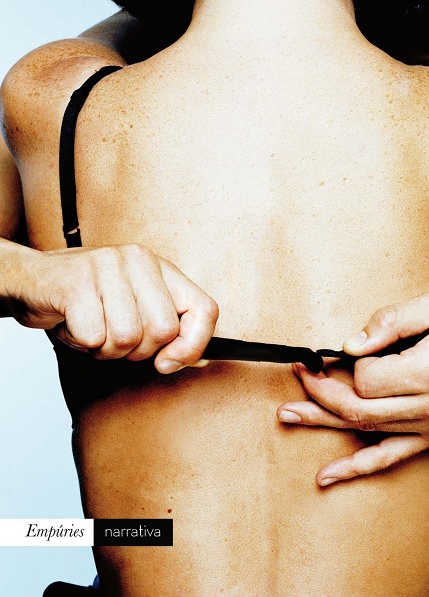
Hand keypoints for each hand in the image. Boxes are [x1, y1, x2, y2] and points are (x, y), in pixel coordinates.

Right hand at [2, 242, 217, 372]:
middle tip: (113, 336)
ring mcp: (108, 266)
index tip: (169, 361)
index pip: (204, 309)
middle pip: (163, 330)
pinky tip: (73, 324)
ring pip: (127, 337)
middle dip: (137, 350)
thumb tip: (199, 358)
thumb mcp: (134, 310)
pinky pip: (94, 336)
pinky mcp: (78, 282)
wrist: (30, 281)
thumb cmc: (85, 300)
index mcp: (159, 267)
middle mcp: (138, 260)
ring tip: (91, 328)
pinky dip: (80, 343)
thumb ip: (169, 330)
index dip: (194, 345)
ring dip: (105, 349)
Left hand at [277, 291, 428, 485]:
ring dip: (324, 423)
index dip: (350, 360)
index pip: (366, 377)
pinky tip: (327, 476)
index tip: (349, 346)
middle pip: (358, 410)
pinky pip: (392, 458)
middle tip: (296, 375)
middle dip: (319, 394)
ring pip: (367, 433)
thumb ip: (389, 322)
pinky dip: (357, 468)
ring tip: (287, 415)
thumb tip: (348, 344)